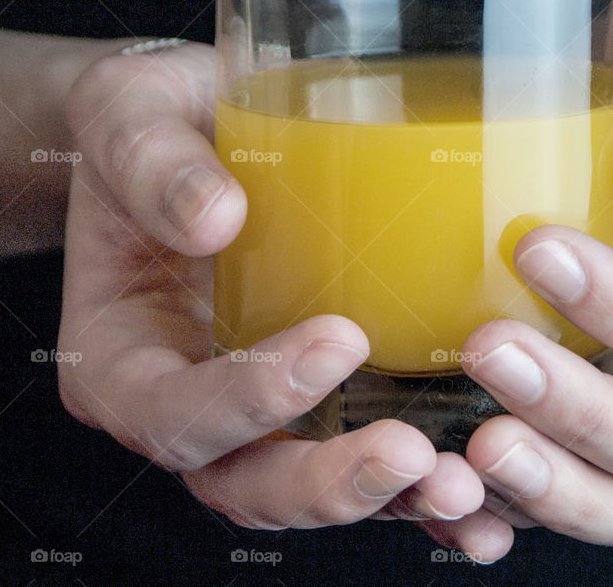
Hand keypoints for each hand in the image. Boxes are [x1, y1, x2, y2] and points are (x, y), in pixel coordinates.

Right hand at [56, 42, 482, 533]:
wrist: (195, 133)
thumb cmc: (152, 125)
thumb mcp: (128, 113)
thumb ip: (150, 162)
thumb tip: (214, 216)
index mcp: (127, 361)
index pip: (174, 413)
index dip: (250, 400)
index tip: (336, 342)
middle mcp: (193, 406)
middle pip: (248, 482)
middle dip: (330, 483)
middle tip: (410, 453)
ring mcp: (262, 413)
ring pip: (314, 489)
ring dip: (390, 499)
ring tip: (464, 485)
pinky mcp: (322, 399)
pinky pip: (365, 458)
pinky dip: (418, 487)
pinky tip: (485, 487)